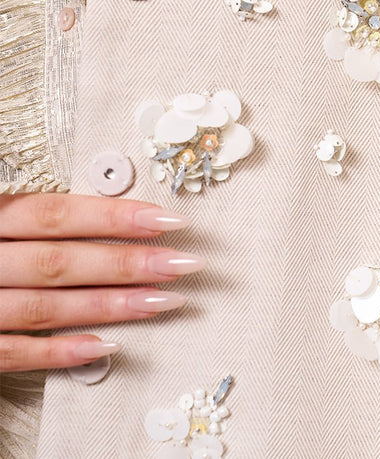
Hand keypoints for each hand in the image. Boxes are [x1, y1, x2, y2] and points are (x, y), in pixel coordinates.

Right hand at [0, 192, 203, 372]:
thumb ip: (37, 216)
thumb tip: (111, 209)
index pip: (58, 215)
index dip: (115, 218)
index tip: (168, 221)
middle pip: (59, 263)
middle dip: (126, 264)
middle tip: (181, 264)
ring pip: (44, 308)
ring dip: (107, 306)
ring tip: (162, 301)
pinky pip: (12, 353)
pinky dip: (59, 352)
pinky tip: (106, 347)